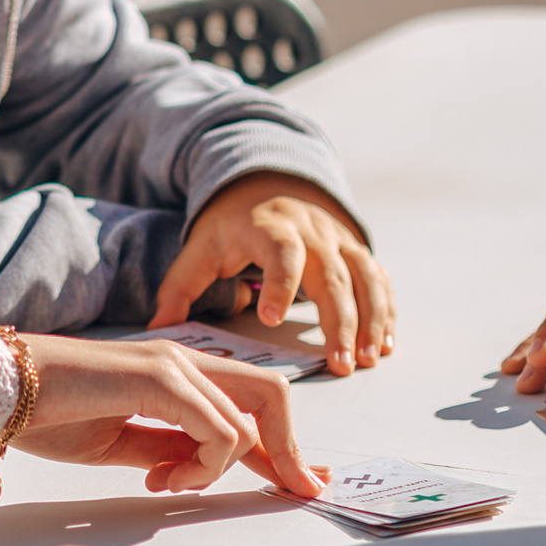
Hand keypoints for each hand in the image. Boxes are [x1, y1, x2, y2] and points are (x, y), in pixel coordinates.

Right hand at [16, 333, 326, 497]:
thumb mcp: (119, 443)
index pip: (250, 403)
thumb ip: (165, 450)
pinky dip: (203, 465)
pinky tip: (163, 477)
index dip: (283, 445)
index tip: (301, 481)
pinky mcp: (160, 377)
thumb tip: (197, 469)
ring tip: (166, 482)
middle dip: (290, 450)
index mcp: (175, 373)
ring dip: (217, 470)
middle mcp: (183, 360)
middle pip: (272, 395)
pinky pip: (218, 431)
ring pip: (245, 424)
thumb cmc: (47, 411)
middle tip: (295, 489)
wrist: (0, 388)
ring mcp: (173, 363)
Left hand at [149, 173, 393, 377]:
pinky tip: (383, 343)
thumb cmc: (233, 225)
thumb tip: (159, 329)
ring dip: (371, 318)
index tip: (269, 318)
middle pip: (331, 274)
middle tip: (339, 364)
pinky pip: (378, 278)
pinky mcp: (356, 249)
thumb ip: (181, 285)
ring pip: (364, 276)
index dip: (279, 283)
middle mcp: (311, 231)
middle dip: (338, 321)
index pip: (280, 252)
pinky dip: (386, 309)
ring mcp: (338, 239)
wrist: (269, 180)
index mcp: (268, 228)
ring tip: (366, 359)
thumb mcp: (202, 246)